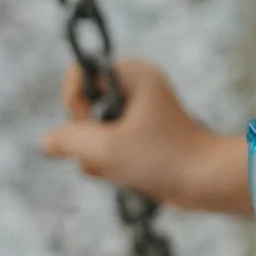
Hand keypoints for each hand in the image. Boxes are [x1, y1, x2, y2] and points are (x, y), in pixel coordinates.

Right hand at [40, 58, 235, 210]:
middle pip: (86, 104)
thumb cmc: (164, 158)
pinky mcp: (144, 140)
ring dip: (98, 154)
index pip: (81, 72)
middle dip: (87, 134)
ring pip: (96, 131)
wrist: (208, 182)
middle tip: (104, 149)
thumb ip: (70, 140)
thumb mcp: (107, 149)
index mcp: (134, 74)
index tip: (84, 122)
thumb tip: (48, 142)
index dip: (73, 99)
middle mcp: (138, 88)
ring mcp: (141, 115)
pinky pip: (111, 147)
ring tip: (120, 167)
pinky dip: (111, 163)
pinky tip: (125, 176)